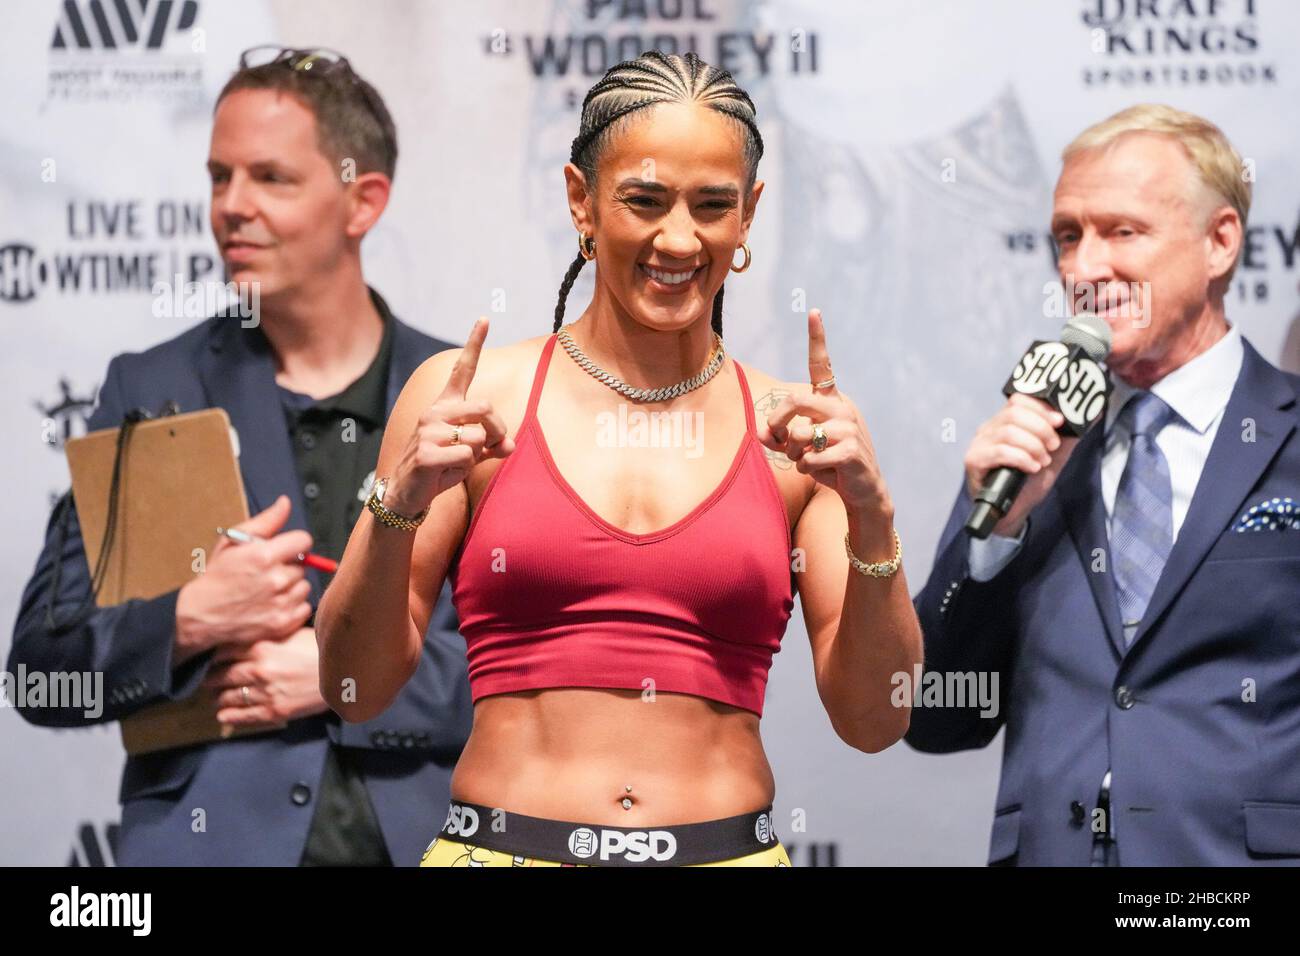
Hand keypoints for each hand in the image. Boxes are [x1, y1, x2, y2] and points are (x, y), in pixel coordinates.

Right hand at [175, 495, 313, 662]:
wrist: (200, 615)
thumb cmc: (217, 577)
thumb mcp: (233, 542)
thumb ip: (265, 522)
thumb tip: (285, 503)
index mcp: (264, 556)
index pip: (303, 541)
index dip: (294, 544)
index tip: (285, 550)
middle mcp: (275, 580)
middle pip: (304, 565)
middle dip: (289, 566)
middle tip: (269, 573)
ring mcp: (280, 604)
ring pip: (304, 587)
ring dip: (292, 587)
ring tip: (270, 590)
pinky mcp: (282, 623)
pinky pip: (304, 608)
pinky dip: (293, 607)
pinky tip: (274, 605)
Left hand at [202, 627, 328, 725]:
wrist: (344, 671)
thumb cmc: (321, 649)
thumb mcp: (292, 633)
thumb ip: (267, 637)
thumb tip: (248, 639)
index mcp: (262, 647)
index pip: (223, 653)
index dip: (213, 657)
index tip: (210, 660)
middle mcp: (258, 669)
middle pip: (221, 676)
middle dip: (212, 678)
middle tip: (208, 680)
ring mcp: (265, 692)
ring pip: (229, 697)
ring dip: (219, 698)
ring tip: (216, 697)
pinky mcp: (274, 711)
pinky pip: (245, 716)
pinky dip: (230, 716)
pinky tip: (223, 715)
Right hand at [385, 317, 515, 515]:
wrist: (408, 494)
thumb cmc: (441, 470)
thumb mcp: (471, 455)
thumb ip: (491, 446)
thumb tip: (510, 445)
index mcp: (445, 406)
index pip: (462, 370)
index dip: (474, 344)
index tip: (485, 318)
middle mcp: (435, 411)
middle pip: (485, 407)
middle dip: (496, 430)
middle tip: (490, 446)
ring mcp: (427, 430)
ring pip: (478, 436)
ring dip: (476, 455)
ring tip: (455, 463)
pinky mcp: (426, 452)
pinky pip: (466, 456)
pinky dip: (464, 469)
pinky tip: (445, 472)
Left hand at [757, 309, 891, 517]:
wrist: (862, 489)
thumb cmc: (828, 463)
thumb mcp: (799, 448)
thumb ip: (778, 438)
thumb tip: (760, 433)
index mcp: (831, 401)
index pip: (822, 366)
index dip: (817, 339)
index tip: (813, 311)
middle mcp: (841, 408)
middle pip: (795, 400)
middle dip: (778, 421)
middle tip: (776, 438)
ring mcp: (849, 427)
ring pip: (801, 435)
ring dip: (793, 454)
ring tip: (805, 461)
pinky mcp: (851, 450)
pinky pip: (811, 457)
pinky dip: (806, 469)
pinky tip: (821, 471)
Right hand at [964, 393, 1080, 536]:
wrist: (1014, 511)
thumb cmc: (1029, 481)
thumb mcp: (1054, 455)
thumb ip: (1069, 434)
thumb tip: (1092, 414)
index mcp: (1005, 422)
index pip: (1019, 399)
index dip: (1041, 407)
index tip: (1059, 421)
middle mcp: (989, 429)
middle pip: (1014, 413)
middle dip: (1041, 428)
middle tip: (1053, 446)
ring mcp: (979, 444)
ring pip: (1008, 432)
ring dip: (1033, 446)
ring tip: (1042, 461)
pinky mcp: (974, 461)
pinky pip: (1000, 451)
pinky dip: (1022, 458)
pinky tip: (1032, 468)